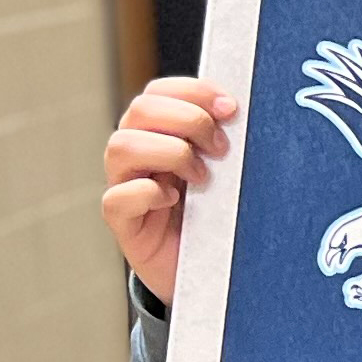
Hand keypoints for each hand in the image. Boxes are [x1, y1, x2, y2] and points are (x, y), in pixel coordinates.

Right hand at [101, 78, 236, 303]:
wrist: (207, 270)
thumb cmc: (218, 215)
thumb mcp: (227, 173)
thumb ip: (227, 143)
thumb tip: (245, 115)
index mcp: (159, 132)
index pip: (160, 91)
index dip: (194, 91)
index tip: (232, 108)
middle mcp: (137, 152)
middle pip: (141, 109)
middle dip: (188, 120)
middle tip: (221, 149)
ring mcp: (125, 185)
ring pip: (121, 146)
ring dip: (170, 154)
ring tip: (201, 179)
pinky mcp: (122, 221)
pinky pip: (117, 198)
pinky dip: (146, 193)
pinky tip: (173, 201)